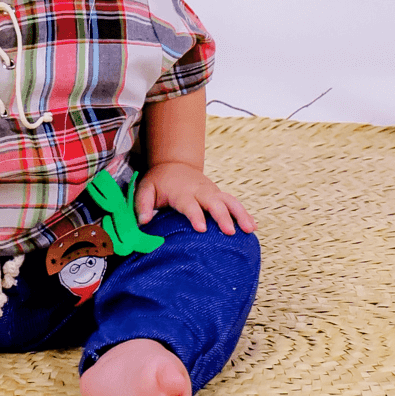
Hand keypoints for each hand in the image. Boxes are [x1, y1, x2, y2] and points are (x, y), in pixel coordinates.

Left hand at [135, 161, 255, 234]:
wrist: (174, 164)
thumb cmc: (158, 181)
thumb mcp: (145, 188)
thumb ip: (142, 204)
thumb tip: (143, 221)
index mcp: (181, 191)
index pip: (189, 204)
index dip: (196, 215)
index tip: (202, 228)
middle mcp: (199, 190)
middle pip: (214, 202)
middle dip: (223, 216)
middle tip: (230, 231)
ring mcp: (211, 192)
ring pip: (229, 201)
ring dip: (240, 214)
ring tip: (249, 230)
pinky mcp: (218, 195)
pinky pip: (234, 203)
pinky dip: (244, 213)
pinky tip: (252, 227)